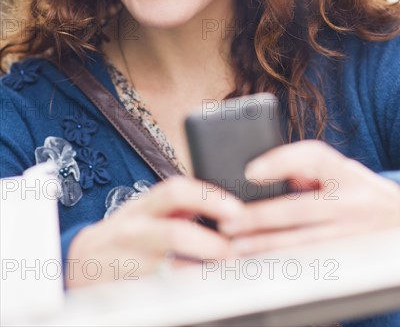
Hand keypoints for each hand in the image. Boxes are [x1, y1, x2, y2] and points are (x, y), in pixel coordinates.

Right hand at [66, 176, 242, 287]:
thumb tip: (221, 203)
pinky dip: (185, 290)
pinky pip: (161, 292)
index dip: (208, 198)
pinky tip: (201, 291)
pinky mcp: (125, 289)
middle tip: (233, 252)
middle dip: (210, 244)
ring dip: (202, 273)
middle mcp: (133, 230)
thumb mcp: (146, 211)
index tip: (236, 210)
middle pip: (174, 233)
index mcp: (143, 206)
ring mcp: (127, 262)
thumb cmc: (124, 234)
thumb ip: (178, 206)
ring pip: (169, 269)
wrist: (80, 263)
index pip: (176, 191)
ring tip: (224, 274)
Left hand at [218, 140, 399, 254]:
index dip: (280, 163)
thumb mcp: (338, 167)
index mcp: (347, 175)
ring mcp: (352, 236)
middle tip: (229, 223)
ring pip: (300, 244)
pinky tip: (262, 265)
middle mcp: (352, 205)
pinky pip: (310, 265)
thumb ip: (305, 165)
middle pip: (297, 211)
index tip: (250, 172)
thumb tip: (261, 175)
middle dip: (258, 219)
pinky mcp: (350, 261)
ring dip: (264, 247)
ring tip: (236, 247)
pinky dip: (283, 265)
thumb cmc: (359, 188)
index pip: (313, 158)